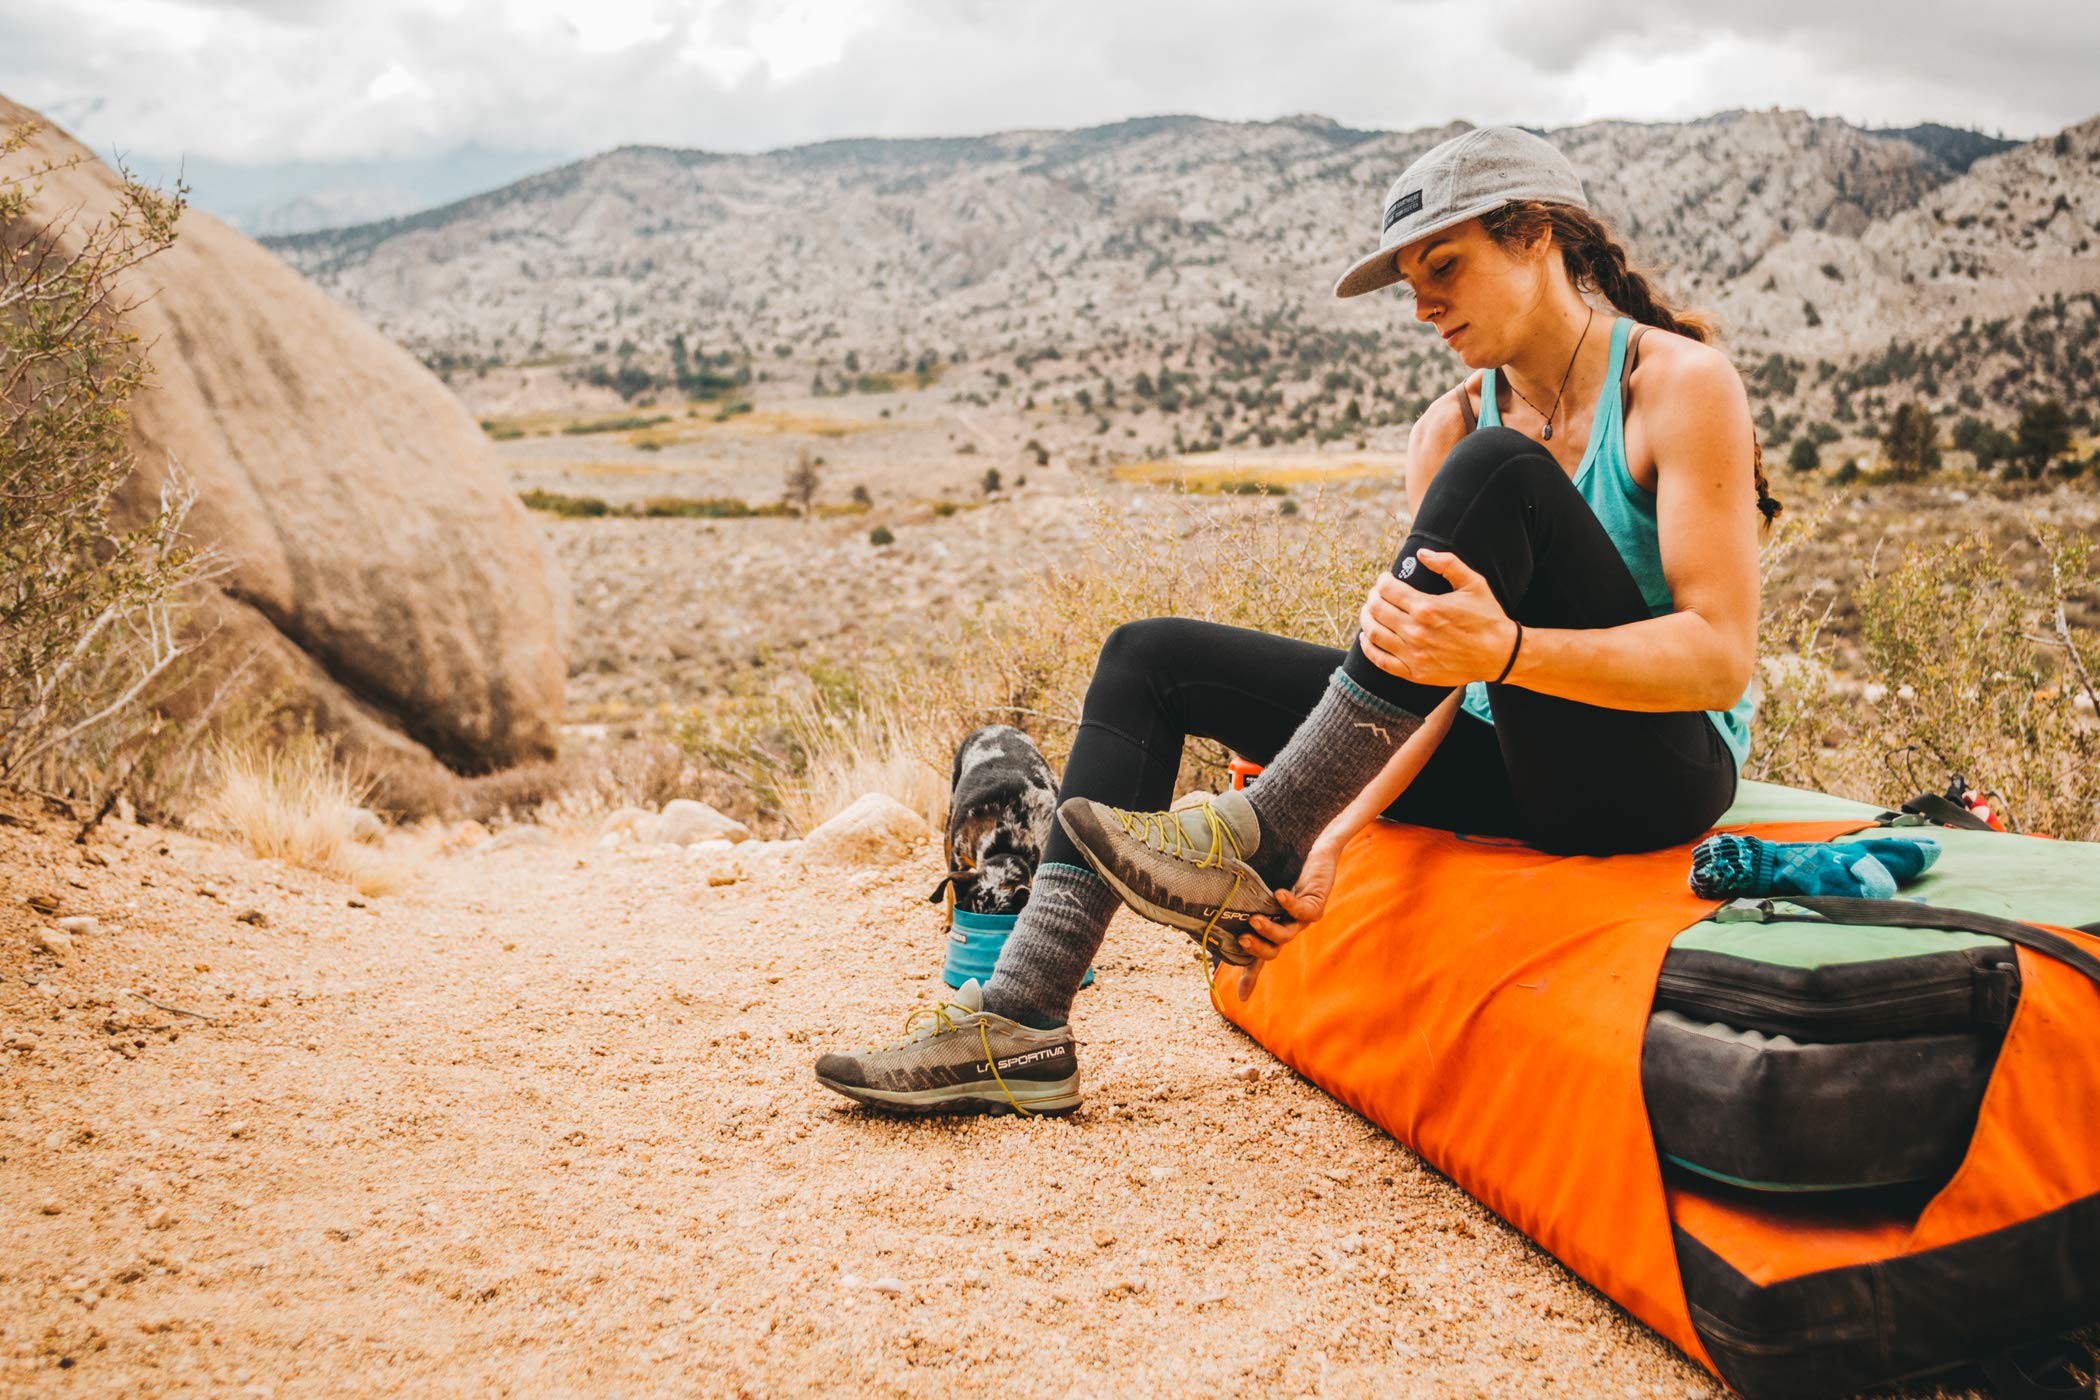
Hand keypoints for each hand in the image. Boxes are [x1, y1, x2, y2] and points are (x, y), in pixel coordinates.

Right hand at [1233, 835, 1342, 999]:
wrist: (1313, 851)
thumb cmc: (1283, 869)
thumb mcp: (1258, 889)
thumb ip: (1242, 897)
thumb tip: (1208, 891)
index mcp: (1272, 928)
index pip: (1259, 956)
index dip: (1250, 977)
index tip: (1241, 997)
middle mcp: (1286, 927)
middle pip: (1272, 950)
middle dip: (1257, 948)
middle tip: (1243, 938)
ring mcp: (1301, 919)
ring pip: (1286, 934)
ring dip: (1269, 930)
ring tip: (1254, 918)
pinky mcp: (1315, 905)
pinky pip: (1302, 911)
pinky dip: (1289, 904)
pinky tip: (1279, 895)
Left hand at [1357, 548, 1515, 687]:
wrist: (1501, 655)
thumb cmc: (1488, 617)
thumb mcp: (1474, 584)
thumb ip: (1448, 564)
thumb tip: (1421, 553)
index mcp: (1427, 607)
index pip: (1388, 590)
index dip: (1382, 581)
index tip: (1385, 579)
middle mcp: (1416, 631)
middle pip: (1376, 609)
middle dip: (1372, 597)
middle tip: (1376, 594)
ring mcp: (1414, 654)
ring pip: (1374, 633)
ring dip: (1366, 619)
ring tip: (1369, 612)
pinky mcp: (1415, 673)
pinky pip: (1381, 660)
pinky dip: (1368, 648)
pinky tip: (1366, 638)